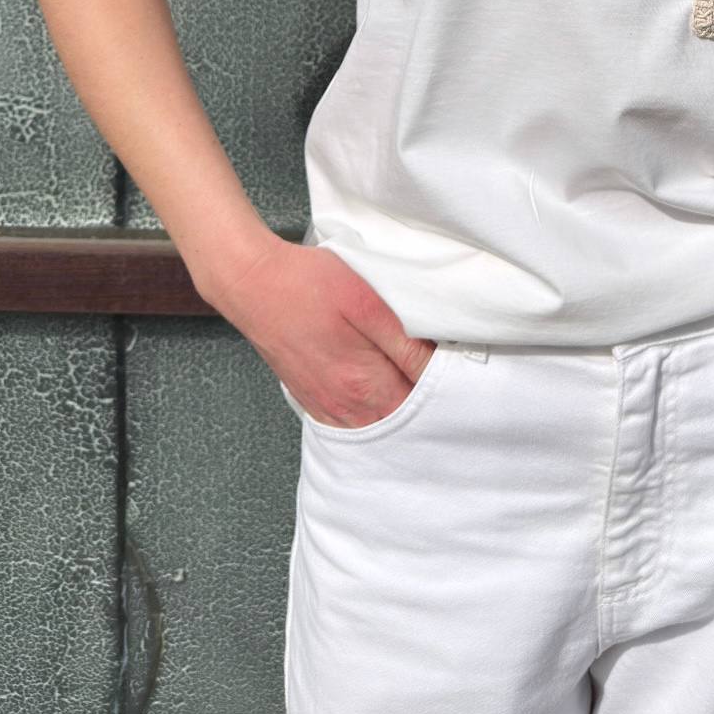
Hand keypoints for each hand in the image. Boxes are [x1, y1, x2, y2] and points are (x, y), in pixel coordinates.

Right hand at [206, 236, 436, 428]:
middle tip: (444, 380)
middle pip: (399, 424)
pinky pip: (349, 424)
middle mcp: (344, 406)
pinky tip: (380, 395)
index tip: (459, 371)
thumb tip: (436, 367)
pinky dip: (371, 416)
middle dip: (425, 408)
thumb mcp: (368, 303)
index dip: (444, 391)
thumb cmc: (310, 286)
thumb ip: (404, 342)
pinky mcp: (310, 400)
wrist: (253, 285)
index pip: (420, 406)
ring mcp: (325, 407)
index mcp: (364, 383)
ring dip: (398, 414)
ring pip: (375, 428)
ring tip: (414, 385)